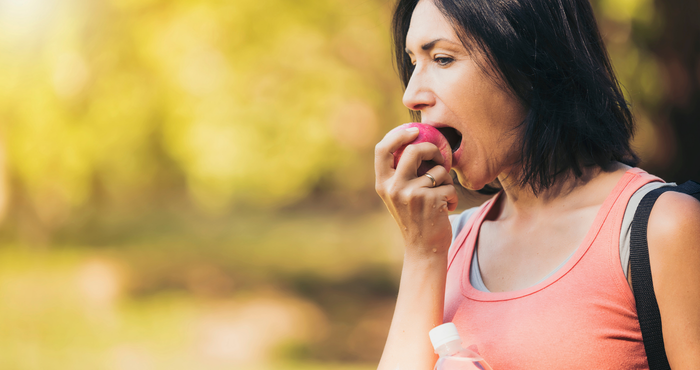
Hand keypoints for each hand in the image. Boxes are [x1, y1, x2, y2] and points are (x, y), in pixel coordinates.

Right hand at [375, 126, 458, 255]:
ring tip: (442, 196)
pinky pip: (449, 185)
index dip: (398, 135)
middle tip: (439, 158)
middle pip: (414, 151)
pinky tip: (447, 208)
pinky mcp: (431, 200)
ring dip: (446, 180)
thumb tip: (415, 140)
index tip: (414, 130)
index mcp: (383, 184)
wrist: (423, 249)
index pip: (382, 149)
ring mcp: (412, 194)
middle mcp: (394, 188)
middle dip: (432, 150)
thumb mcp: (398, 196)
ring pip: (438, 170)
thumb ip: (400, 173)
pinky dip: (453, 195)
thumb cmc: (414, 218)